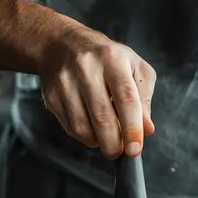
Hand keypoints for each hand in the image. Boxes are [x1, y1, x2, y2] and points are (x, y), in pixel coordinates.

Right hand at [40, 24, 155, 158]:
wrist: (62, 45)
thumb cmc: (106, 58)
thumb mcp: (134, 67)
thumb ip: (144, 98)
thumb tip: (146, 129)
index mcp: (113, 59)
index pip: (126, 99)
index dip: (132, 128)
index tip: (135, 149)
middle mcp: (86, 68)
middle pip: (102, 117)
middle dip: (114, 143)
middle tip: (120, 152)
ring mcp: (65, 82)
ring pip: (83, 126)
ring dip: (98, 141)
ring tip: (107, 139)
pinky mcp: (51, 95)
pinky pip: (69, 127)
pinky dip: (84, 136)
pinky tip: (92, 129)